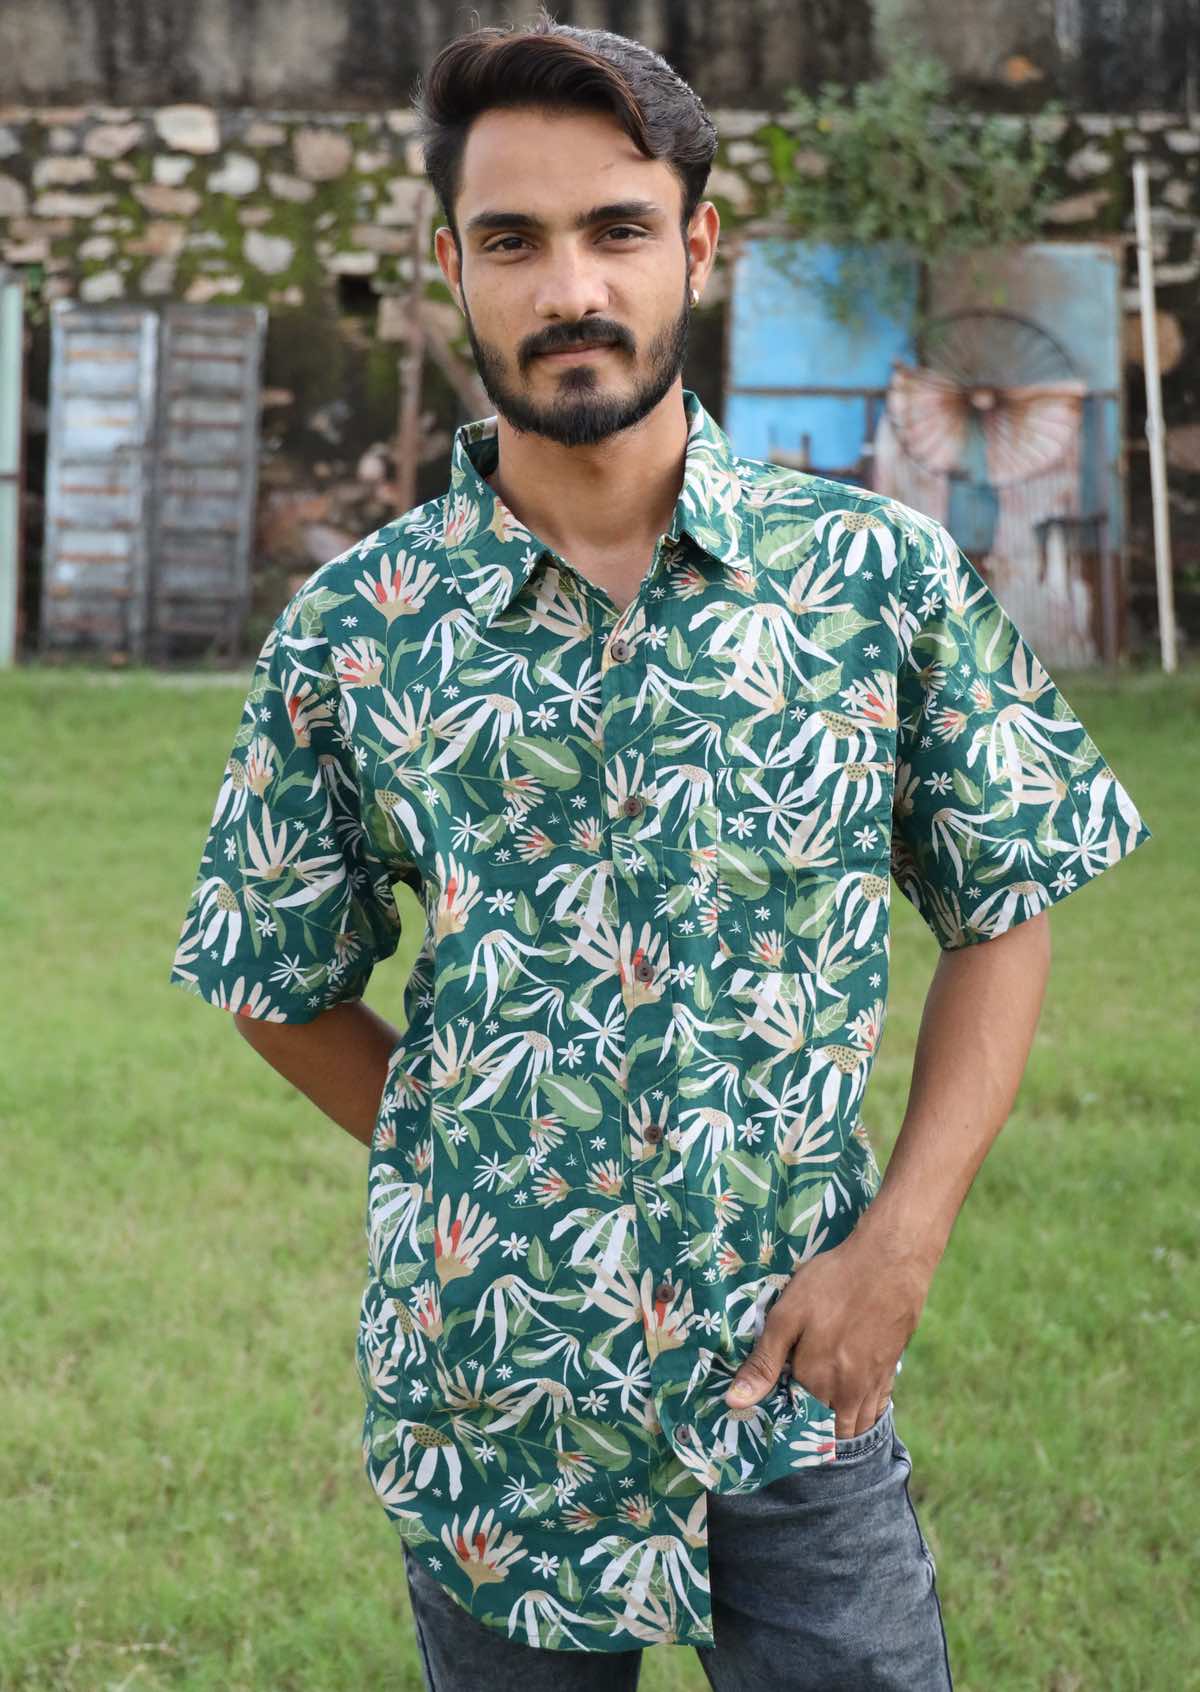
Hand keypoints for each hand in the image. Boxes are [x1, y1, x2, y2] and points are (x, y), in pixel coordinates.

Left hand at [722, 1221, 934, 1439]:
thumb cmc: (832, 1284)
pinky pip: (876, 1408)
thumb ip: (764, 1363)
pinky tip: (853, 1402)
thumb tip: (735, 1402)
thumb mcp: (787, 1316)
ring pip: (856, 1426)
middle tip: (798, 1413)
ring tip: (824, 1417)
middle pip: (828, 1431)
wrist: (890, 1263)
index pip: (797, 1423)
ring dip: (840, 1428)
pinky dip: (865, 1413)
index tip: (775, 1413)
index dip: (785, 1421)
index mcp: (816, 1383)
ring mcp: (872, 1385)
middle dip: (814, 1430)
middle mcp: (846, 1394)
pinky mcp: (890, 1371)